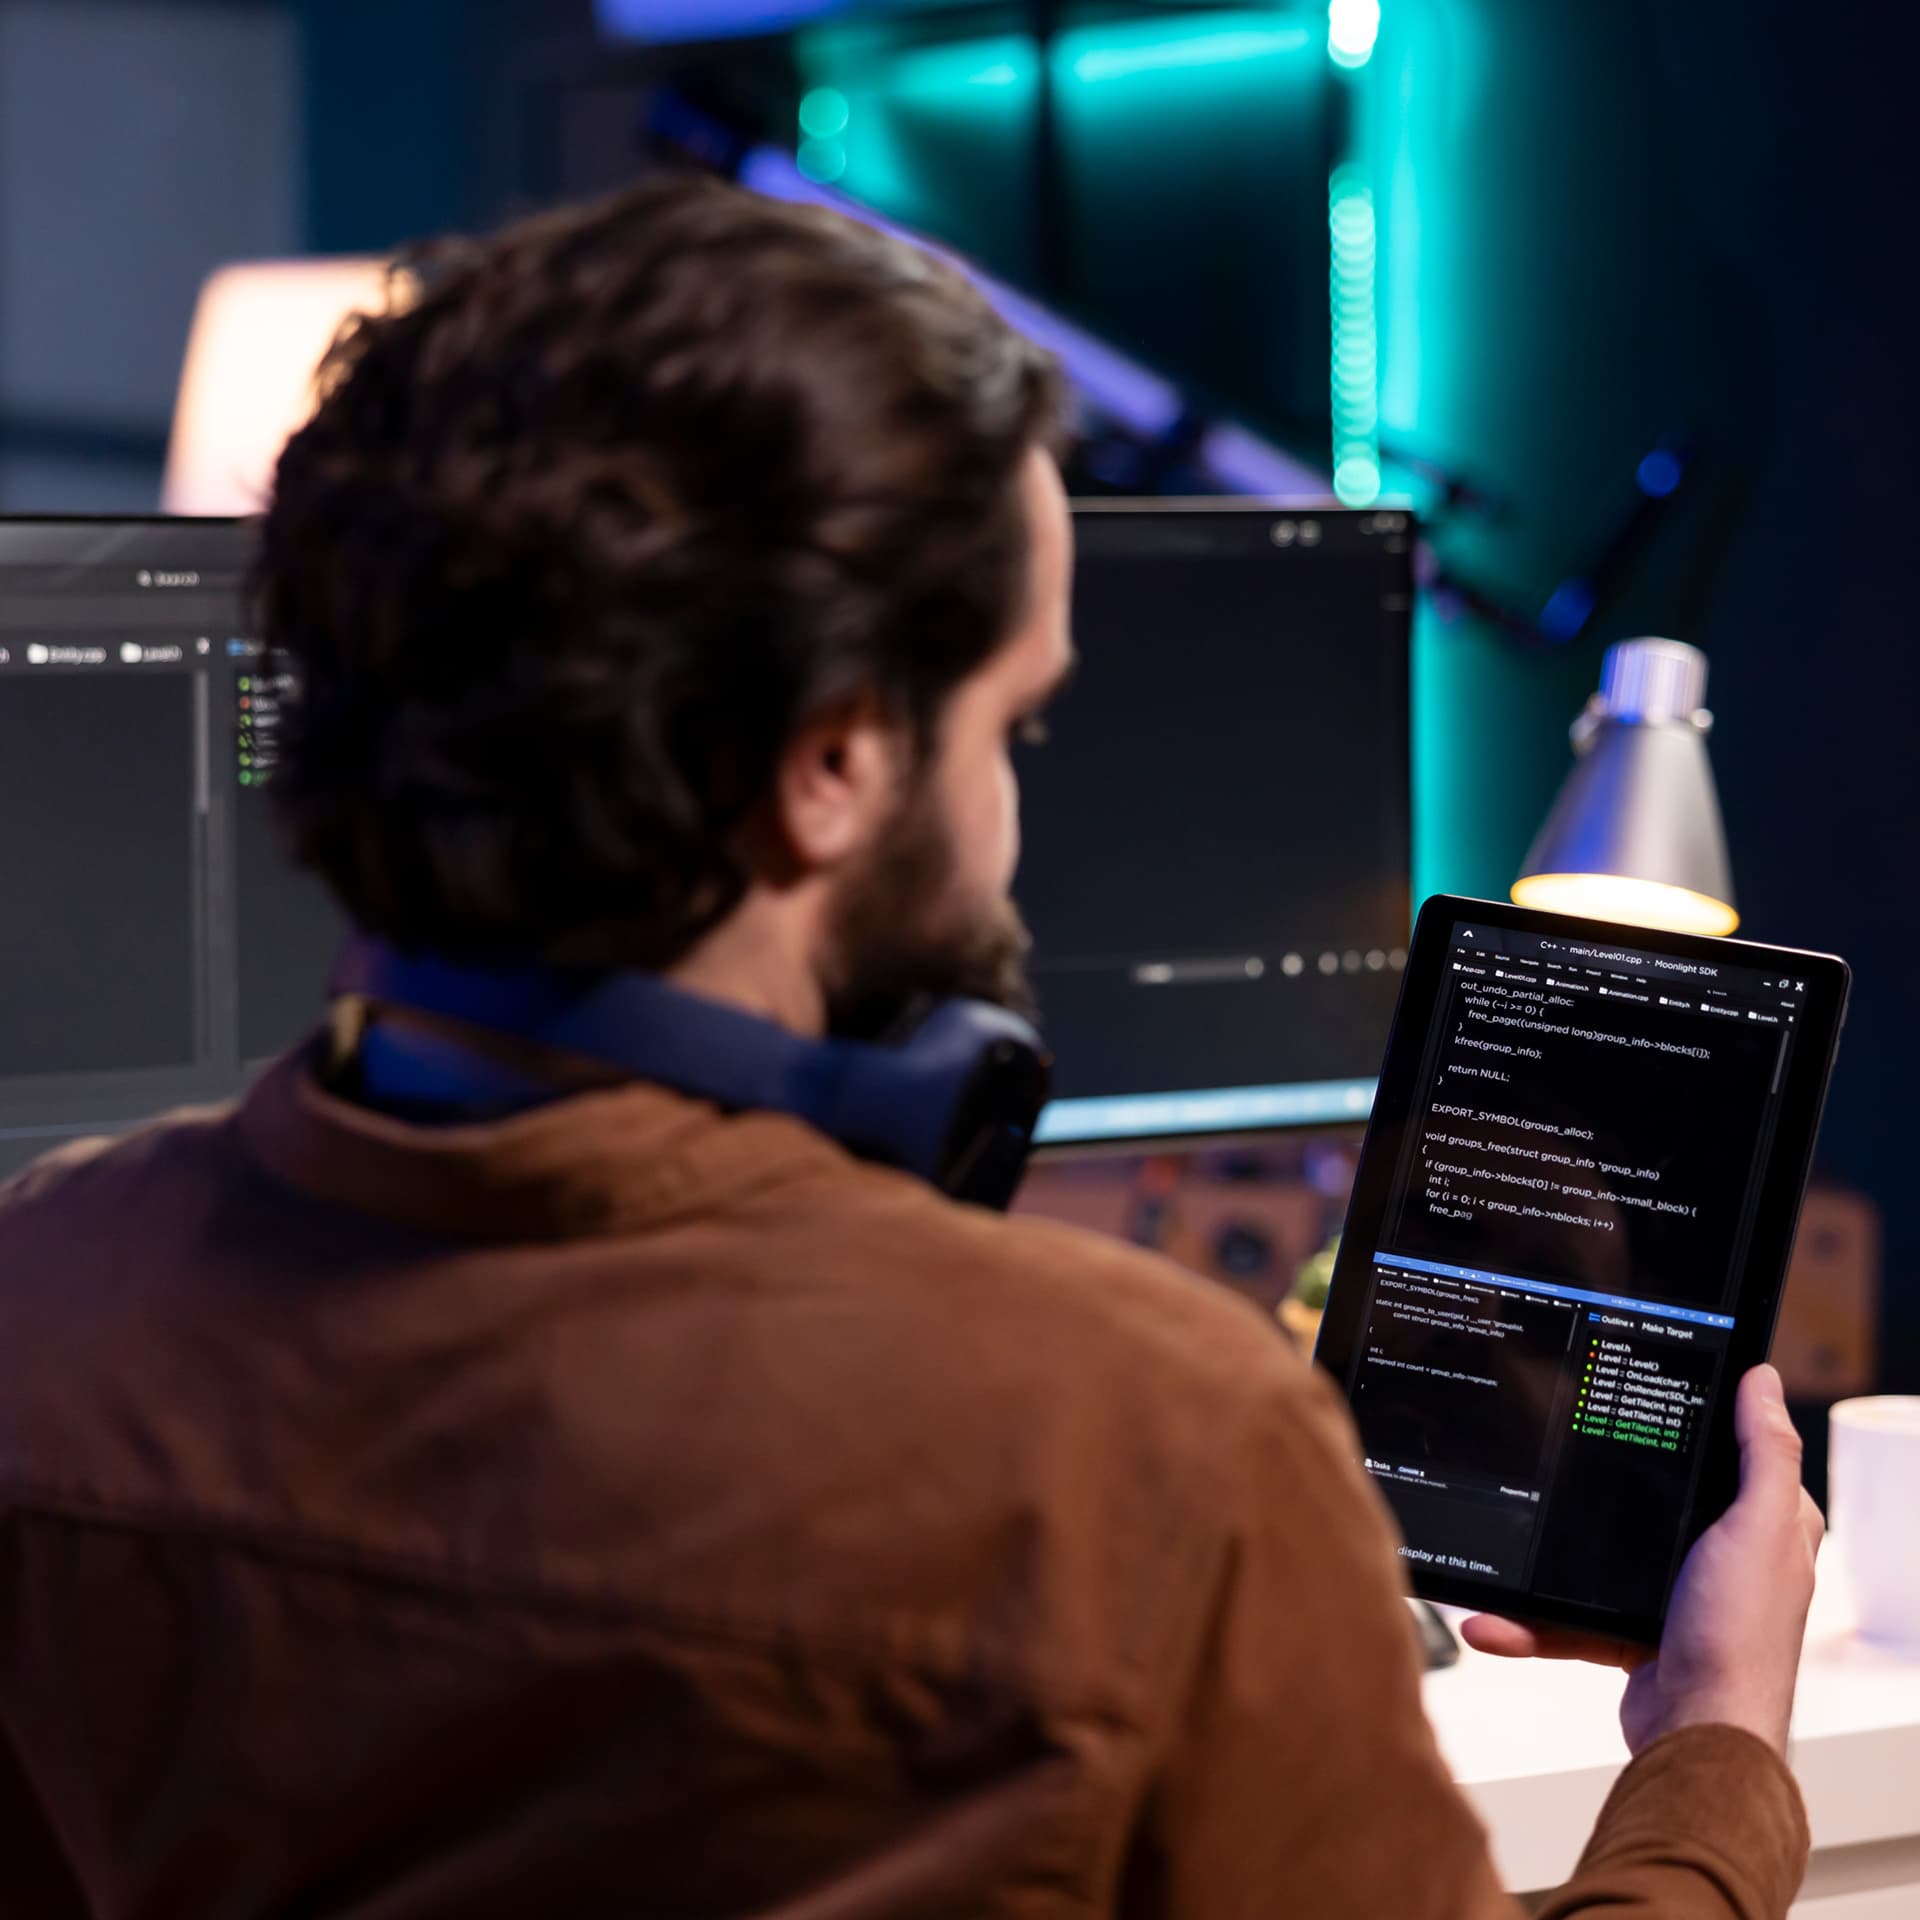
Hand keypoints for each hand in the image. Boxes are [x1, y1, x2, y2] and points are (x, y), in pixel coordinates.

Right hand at [1460, 1364, 1822, 1757]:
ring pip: (1591, 1556)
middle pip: (1643, 1496)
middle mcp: (1718, 1555)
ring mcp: (1669, 1592)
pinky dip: (1527, 1621)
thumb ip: (1763, 1455)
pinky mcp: (1629, 1630)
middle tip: (1545, 1456)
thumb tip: (1761, 1380)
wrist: (1698, 1738)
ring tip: (1496, 1547)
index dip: (1682, 1419)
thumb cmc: (1739, 1641)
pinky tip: (1492, 1619)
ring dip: (1538, 1562)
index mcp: (1757, 1523)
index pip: (1723, 1452)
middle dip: (1586, 1487)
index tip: (1626, 1390)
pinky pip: (1566, 1614)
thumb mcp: (1758, 1529)